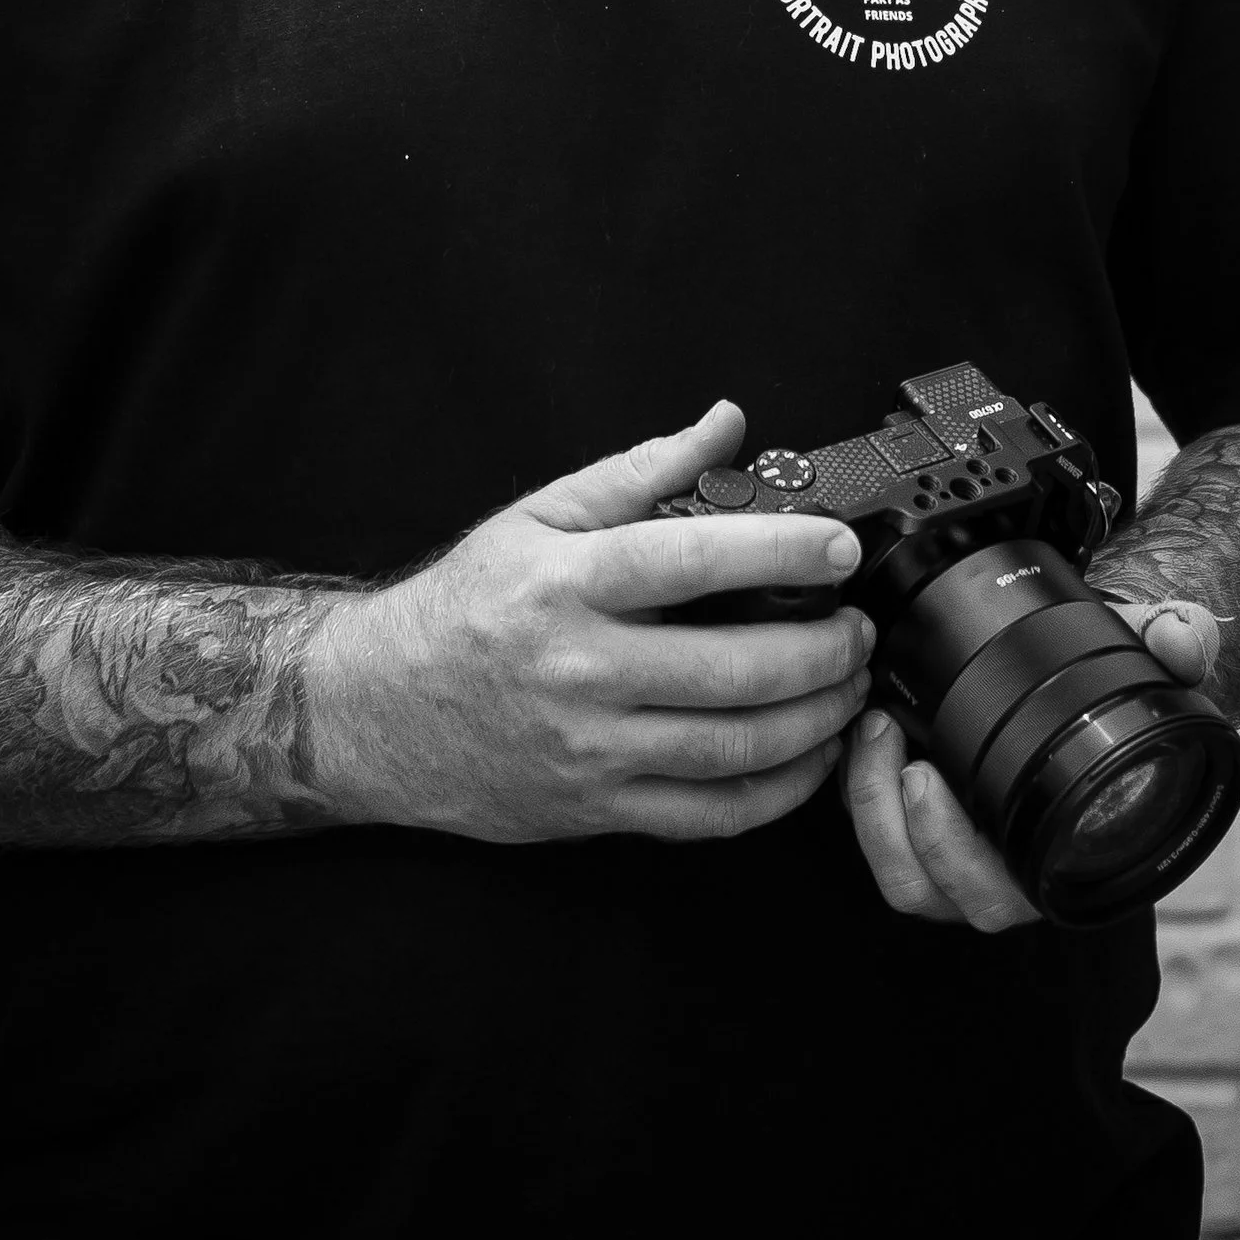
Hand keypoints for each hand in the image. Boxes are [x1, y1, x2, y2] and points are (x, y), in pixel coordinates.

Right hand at [309, 403, 875, 844]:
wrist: (379, 710)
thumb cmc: (464, 607)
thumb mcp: (537, 517)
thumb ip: (638, 472)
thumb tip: (724, 424)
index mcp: (567, 583)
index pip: (689, 562)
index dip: (779, 552)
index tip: (839, 547)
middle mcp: (580, 669)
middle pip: (731, 669)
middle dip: (821, 650)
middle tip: (860, 629)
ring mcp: (592, 748)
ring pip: (733, 747)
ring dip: (814, 720)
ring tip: (850, 686)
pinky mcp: (599, 808)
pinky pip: (710, 815)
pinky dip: (777, 793)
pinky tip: (810, 758)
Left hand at [841, 597, 1221, 926]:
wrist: (1079, 683)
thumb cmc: (1106, 692)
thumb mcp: (1140, 661)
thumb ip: (1172, 645)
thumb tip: (1184, 640)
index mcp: (1057, 854)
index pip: (1004, 894)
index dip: (958, 858)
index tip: (934, 781)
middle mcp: (1004, 871)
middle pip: (936, 894)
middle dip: (905, 829)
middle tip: (898, 751)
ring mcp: (955, 858)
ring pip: (899, 877)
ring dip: (873, 810)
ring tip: (874, 731)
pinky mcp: (914, 827)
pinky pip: (875, 838)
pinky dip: (858, 793)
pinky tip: (861, 732)